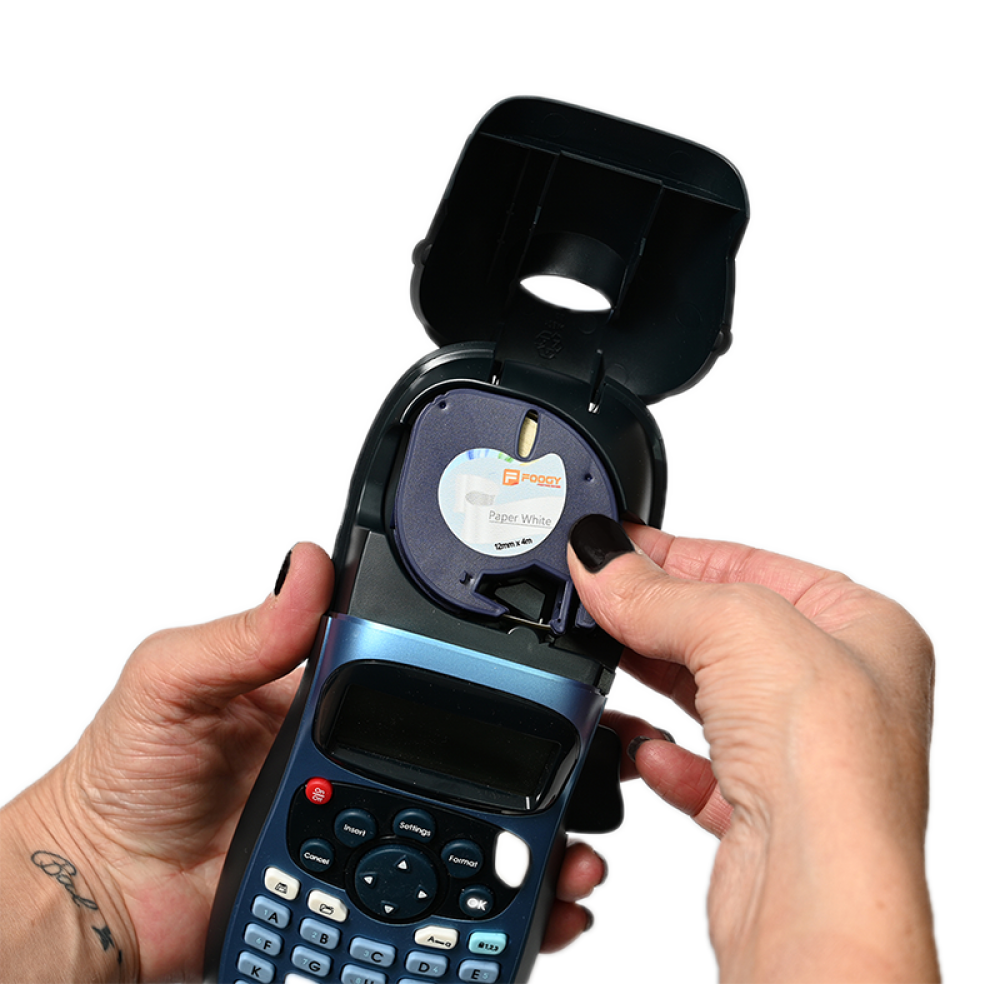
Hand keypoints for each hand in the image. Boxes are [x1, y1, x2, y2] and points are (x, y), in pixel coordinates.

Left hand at [1, 541, 605, 981]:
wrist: (96, 896)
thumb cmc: (121, 781)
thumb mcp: (172, 682)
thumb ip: (242, 631)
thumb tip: (306, 565)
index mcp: (324, 696)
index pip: (424, 677)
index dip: (488, 682)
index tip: (552, 686)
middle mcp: (358, 760)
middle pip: (470, 764)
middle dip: (539, 772)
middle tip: (592, 777)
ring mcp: (364, 832)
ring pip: (470, 840)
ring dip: (532, 849)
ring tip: (573, 860)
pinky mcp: (359, 897)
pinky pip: (437, 907)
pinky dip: (490, 918)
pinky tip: (530, 920)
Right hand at [567, 516, 940, 982]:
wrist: (818, 895)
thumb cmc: (830, 761)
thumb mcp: (735, 626)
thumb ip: (657, 590)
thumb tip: (601, 558)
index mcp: (864, 627)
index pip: (754, 566)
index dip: (678, 552)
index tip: (616, 546)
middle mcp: (841, 692)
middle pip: (726, 632)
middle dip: (658, 616)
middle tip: (596, 597)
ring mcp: (802, 755)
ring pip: (707, 699)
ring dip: (652, 682)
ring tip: (602, 658)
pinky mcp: (763, 815)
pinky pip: (698, 770)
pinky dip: (662, 757)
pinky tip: (643, 751)